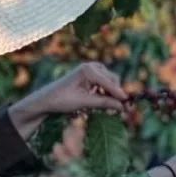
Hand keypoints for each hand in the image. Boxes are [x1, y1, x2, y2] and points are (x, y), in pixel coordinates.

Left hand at [8, 62, 127, 138]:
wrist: (47, 99)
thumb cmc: (62, 99)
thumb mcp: (85, 102)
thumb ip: (104, 103)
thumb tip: (122, 106)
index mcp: (88, 70)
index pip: (110, 83)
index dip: (119, 94)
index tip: (128, 105)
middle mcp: (91, 66)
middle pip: (113, 80)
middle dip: (116, 94)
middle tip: (121, 110)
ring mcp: (92, 69)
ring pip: (110, 82)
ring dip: (111, 94)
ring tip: (109, 108)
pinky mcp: (91, 75)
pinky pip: (104, 83)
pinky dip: (105, 92)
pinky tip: (102, 102)